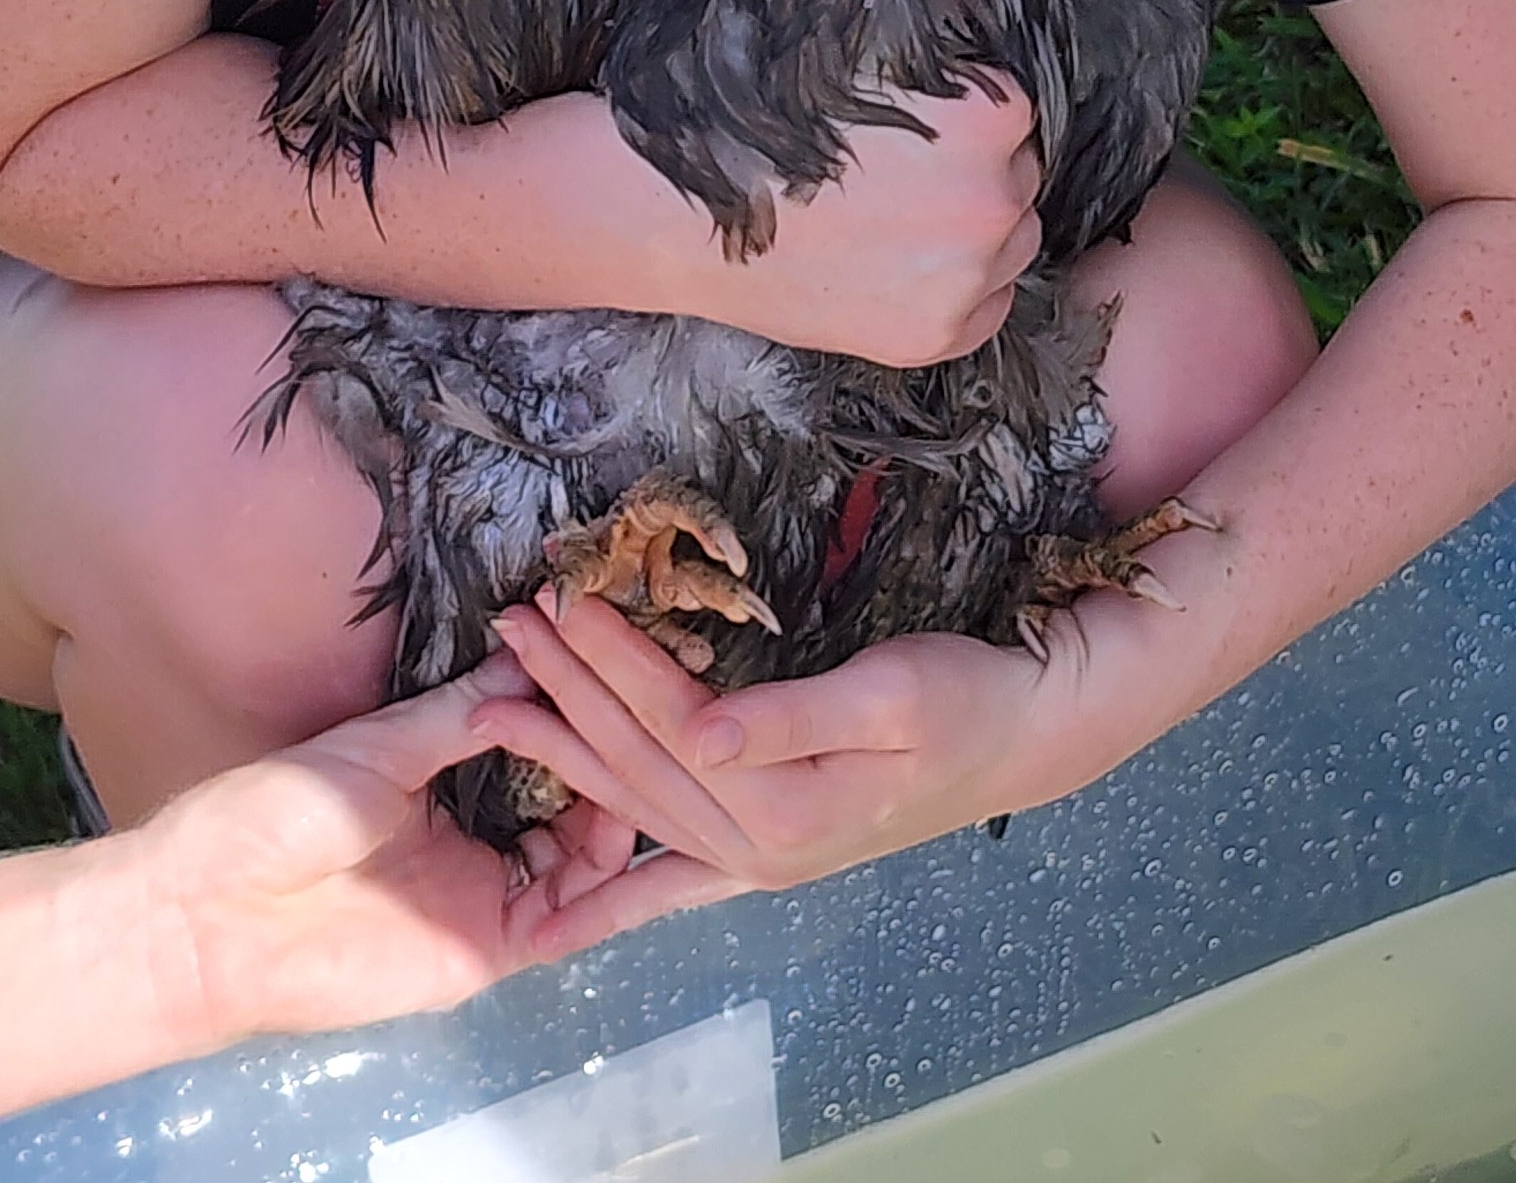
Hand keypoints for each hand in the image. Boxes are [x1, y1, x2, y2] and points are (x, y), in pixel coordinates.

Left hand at [121, 650, 736, 1050]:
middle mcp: (478, 841)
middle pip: (574, 805)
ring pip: (586, 862)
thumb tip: (531, 652)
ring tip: (651, 766)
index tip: (624, 668)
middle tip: (656, 717)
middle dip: (618, 763)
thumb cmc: (278, 813)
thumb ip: (462, 712)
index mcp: (448, 783)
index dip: (583, 715)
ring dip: (622, 815)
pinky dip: (605, 884)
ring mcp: (487, 897)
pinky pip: (567, 919)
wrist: (214, 912)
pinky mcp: (488, 949)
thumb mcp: (380, 744)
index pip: (542, 749)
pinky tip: (628, 833)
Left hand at [473, 595, 1068, 893]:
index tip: (561, 597)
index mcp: (782, 805)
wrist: (1017, 739)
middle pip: (636, 757)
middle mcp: (755, 848)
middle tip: (510, 626)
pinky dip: (608, 895)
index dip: (612, 655)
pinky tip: (552, 918)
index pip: (669, 716)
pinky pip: (665, 880)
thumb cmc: (963, 699)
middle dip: (567, 687)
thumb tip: (699, 733)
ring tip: (497, 701)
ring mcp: (753, 860)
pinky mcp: (761, 854)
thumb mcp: (889, 693)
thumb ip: (789, 716)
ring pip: (632, 802)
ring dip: (565, 749)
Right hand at [633, 76, 1045, 367]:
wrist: (689, 217)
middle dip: (976, 176)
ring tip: (893, 228)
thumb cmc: (766, 129)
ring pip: (1012, 245)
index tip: (917, 131)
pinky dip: (959, 293)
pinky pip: (988, 308)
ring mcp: (968, 275)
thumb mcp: (867, 69)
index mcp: (985, 117)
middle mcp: (991, 199)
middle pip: (1020, 179)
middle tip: (899, 181)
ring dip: (975, 237)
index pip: (1014, 113)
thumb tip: (981, 93)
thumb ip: (941, 83)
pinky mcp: (937, 334)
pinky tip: (896, 271)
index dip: (965, 119)